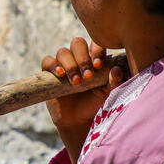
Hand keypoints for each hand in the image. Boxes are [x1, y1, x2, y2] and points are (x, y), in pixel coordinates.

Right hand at [41, 37, 124, 162]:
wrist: (78, 120)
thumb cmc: (95, 103)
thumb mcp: (108, 94)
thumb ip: (114, 82)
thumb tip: (116, 69)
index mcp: (93, 58)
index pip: (94, 44)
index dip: (96, 50)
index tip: (98, 65)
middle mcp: (78, 57)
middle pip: (77, 43)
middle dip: (82, 58)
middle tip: (88, 76)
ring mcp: (63, 64)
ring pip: (63, 52)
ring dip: (70, 65)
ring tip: (76, 82)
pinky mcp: (49, 73)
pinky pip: (47, 61)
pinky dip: (53, 65)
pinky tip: (61, 75)